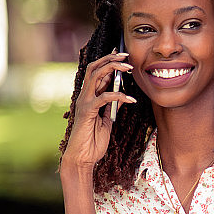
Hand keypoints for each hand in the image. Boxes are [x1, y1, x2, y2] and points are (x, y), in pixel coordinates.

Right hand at [61, 50, 135, 170]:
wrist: (83, 157)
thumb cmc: (93, 141)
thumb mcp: (106, 121)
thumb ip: (111, 108)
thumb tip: (121, 98)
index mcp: (89, 97)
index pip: (97, 73)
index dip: (109, 62)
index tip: (124, 57)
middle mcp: (84, 96)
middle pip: (94, 68)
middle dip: (110, 59)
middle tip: (127, 56)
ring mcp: (84, 102)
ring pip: (96, 76)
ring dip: (114, 69)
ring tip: (129, 68)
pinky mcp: (87, 111)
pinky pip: (103, 97)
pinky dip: (119, 96)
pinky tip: (131, 99)